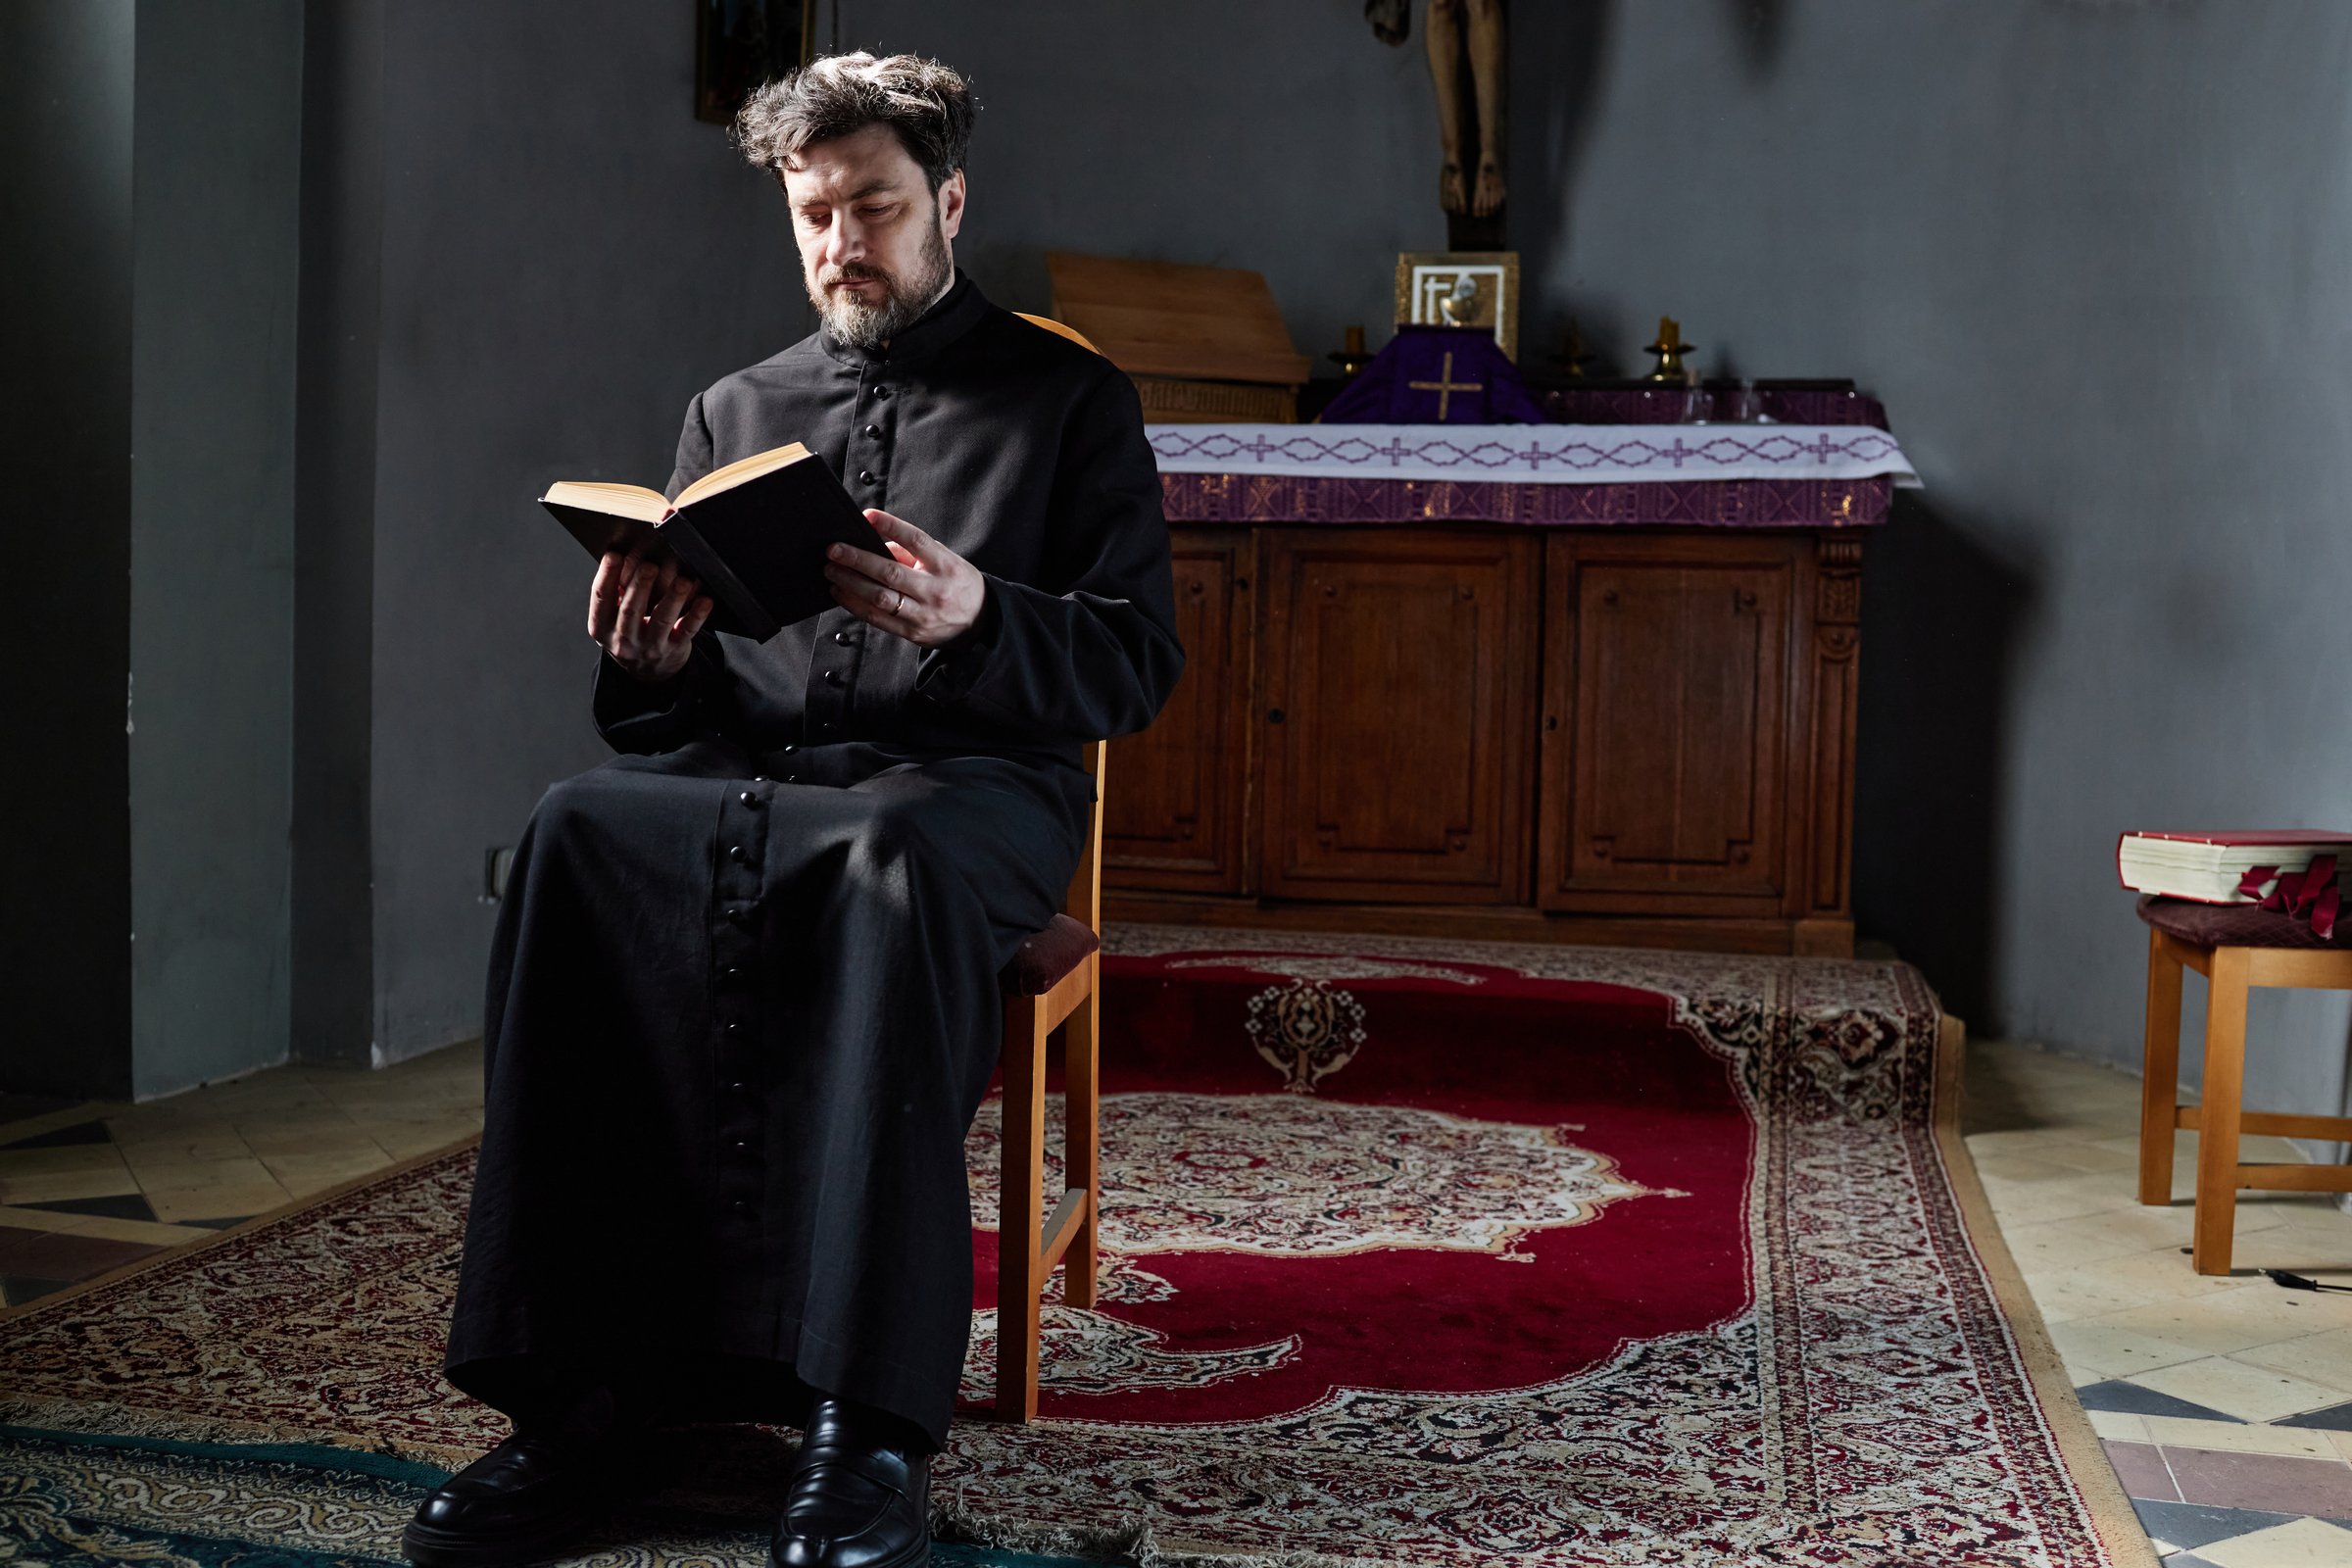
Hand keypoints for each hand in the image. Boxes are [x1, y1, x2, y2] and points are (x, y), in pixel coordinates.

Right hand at [588, 550, 711, 682]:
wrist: (647, 671)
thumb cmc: (629, 633)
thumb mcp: (612, 618)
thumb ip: (616, 591)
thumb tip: (625, 554)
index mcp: (601, 626)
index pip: (601, 597)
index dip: (606, 575)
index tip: (614, 554)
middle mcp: (623, 639)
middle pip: (630, 610)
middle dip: (641, 586)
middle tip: (650, 565)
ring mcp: (649, 647)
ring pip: (661, 621)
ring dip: (673, 599)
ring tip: (682, 581)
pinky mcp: (674, 650)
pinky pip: (687, 631)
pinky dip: (697, 615)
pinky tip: (705, 601)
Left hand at [822, 509, 984, 645]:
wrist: (980, 621)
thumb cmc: (957, 584)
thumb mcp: (944, 560)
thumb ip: (912, 551)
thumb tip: (875, 542)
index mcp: (945, 565)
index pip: (916, 540)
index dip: (891, 526)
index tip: (867, 516)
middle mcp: (935, 590)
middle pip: (890, 572)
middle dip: (857, 559)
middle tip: (834, 550)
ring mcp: (924, 614)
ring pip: (880, 598)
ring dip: (851, 583)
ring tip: (831, 571)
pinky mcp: (913, 632)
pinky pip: (878, 619)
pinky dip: (855, 605)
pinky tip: (841, 593)